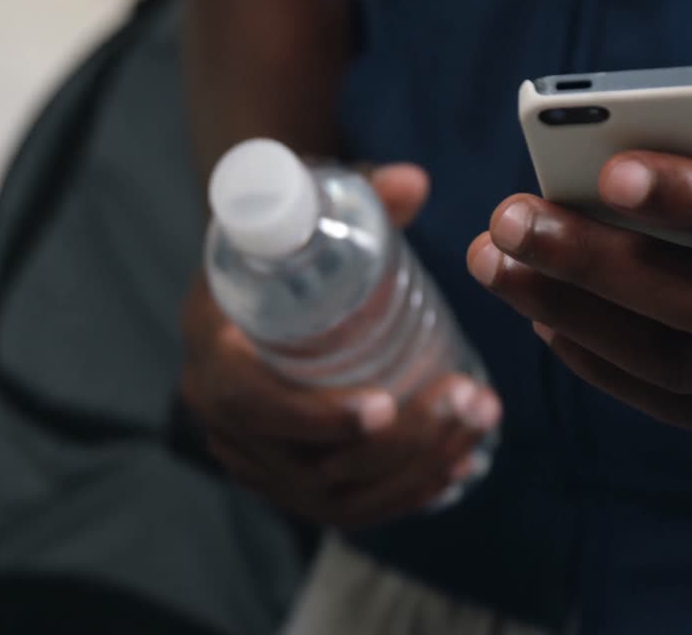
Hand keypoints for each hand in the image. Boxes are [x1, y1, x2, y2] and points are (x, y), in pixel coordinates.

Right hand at [183, 163, 500, 527]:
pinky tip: (458, 463)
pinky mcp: (290, 478)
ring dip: (416, 469)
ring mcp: (259, 458)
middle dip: (400, 445)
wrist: (265, 280)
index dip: (313, 416)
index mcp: (214, 351)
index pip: (248, 402)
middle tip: (466, 401)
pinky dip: (405, 494)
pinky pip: (347, 507)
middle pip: (309, 465)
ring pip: (336, 496)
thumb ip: (361, 192)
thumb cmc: (288, 243)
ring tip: (478, 420)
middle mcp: (225, 419)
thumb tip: (413, 183)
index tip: (383, 406)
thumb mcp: (312, 210)